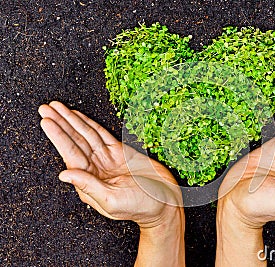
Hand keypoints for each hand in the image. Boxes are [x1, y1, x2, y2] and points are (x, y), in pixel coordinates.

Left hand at [39, 102, 184, 265]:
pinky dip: (90, 125)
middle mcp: (95, 169)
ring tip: (57, 107)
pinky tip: (79, 116)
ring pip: (86, 136)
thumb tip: (63, 174)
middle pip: (74, 142)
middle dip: (60, 124)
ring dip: (72, 121)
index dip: (59, 137)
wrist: (165, 201)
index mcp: (89, 183)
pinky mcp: (120, 153)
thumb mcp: (112, 199)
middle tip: (46, 108)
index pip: (70, 155)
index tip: (47, 121)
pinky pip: (102, 135)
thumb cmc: (141, 207)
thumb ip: (89, 186)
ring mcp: (107, 160)